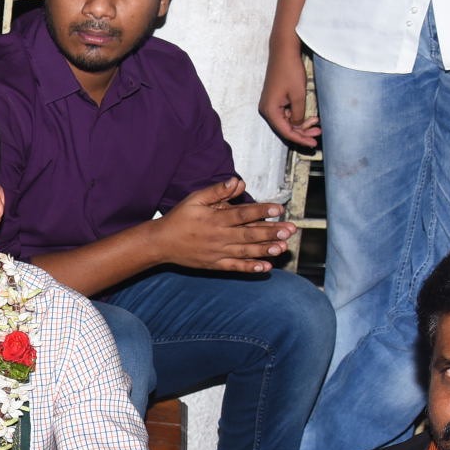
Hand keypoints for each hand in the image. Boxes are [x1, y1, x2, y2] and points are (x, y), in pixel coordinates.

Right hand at [148, 178, 294, 274]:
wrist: (160, 243)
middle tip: (289, 229)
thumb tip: (237, 182)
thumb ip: (217, 191)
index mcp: (215, 219)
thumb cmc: (179, 218)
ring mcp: (217, 252)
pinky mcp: (215, 264)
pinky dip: (250, 268)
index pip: (242, 214)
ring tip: (282, 247)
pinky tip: (266, 267)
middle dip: (271, 232)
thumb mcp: (195, 199)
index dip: (261, 210)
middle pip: (249, 234)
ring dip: (265, 250)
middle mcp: (218, 237)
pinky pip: (235, 267)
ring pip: (245, 251)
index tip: (278, 208)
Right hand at [258, 41, 320, 148]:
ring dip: (302, 124)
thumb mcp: (298, 95)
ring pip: (287, 121)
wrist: (283, 52)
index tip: (313, 144)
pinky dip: (298, 116)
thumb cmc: (290, 71)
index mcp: (270, 110)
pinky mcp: (275, 100)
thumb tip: (298, 125)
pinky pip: (287, 113)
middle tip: (319, 133)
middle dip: (303, 132)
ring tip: (317, 124)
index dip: (300, 139)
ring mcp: (271, 105)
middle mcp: (267, 110)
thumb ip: (298, 114)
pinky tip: (309, 116)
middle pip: (286, 128)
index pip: (285, 131)